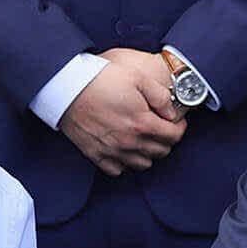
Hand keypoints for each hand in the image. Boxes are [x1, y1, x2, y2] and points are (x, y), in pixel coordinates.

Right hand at [58, 49, 185, 175]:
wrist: (67, 87)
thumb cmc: (101, 79)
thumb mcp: (137, 77)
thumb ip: (160, 96)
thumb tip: (171, 112)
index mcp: (142, 123)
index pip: (173, 136)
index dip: (180, 128)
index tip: (176, 122)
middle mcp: (129, 142)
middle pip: (160, 152)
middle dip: (166, 140)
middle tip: (162, 128)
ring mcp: (112, 151)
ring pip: (142, 164)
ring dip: (148, 153)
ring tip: (144, 139)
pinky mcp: (95, 155)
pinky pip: (118, 170)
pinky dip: (125, 163)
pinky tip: (124, 149)